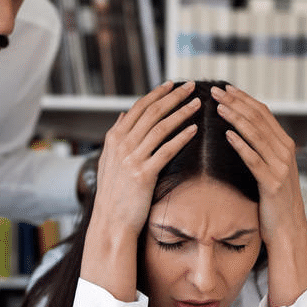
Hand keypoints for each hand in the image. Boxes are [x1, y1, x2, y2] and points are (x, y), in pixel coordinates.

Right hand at [81, 81, 199, 299]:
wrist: (111, 222)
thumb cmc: (113, 194)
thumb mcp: (108, 161)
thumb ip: (115, 136)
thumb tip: (121, 115)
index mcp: (113, 139)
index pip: (138, 108)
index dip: (157, 94)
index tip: (172, 84)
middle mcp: (121, 145)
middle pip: (151, 113)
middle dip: (173, 97)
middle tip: (191, 86)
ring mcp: (132, 159)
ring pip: (161, 128)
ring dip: (181, 113)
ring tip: (197, 103)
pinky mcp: (144, 174)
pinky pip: (166, 150)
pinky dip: (181, 137)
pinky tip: (194, 130)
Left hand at [212, 85, 306, 305]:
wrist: (288, 229)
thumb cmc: (273, 201)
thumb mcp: (268, 170)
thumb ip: (259, 150)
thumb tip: (239, 131)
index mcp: (284, 145)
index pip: (263, 113)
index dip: (243, 98)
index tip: (224, 88)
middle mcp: (285, 152)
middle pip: (259, 119)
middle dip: (236, 102)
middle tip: (215, 90)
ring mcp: (281, 167)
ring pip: (257, 135)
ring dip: (236, 118)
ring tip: (217, 106)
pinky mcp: (273, 183)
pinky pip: (254, 160)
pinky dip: (241, 145)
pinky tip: (226, 135)